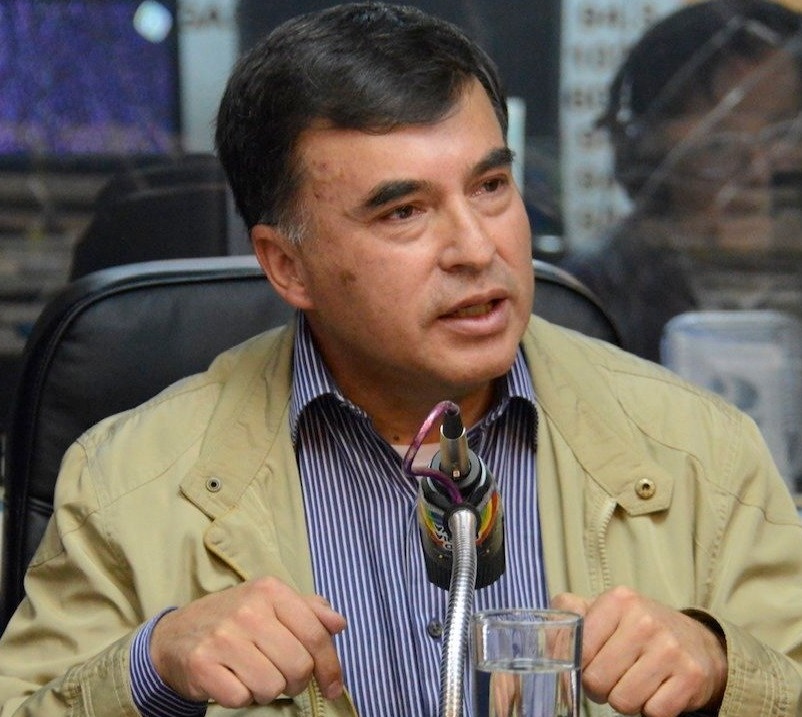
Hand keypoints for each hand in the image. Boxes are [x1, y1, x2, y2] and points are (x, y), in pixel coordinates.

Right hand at [150, 577, 346, 707]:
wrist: (175, 634)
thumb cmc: (234, 619)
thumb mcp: (271, 603)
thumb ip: (309, 611)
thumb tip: (339, 624)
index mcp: (270, 590)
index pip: (316, 634)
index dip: (330, 666)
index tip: (333, 686)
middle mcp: (247, 610)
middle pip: (298, 666)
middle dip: (297, 682)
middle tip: (284, 677)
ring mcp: (222, 637)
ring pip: (272, 687)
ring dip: (268, 691)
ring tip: (255, 676)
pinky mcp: (201, 665)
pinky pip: (241, 699)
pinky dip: (242, 698)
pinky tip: (233, 681)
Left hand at [552, 586, 726, 716]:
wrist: (697, 642)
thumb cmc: (638, 628)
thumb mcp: (604, 610)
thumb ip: (570, 613)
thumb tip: (549, 635)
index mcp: (619, 600)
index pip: (579, 651)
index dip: (580, 666)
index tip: (590, 663)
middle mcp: (645, 620)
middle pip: (597, 681)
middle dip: (600, 688)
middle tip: (613, 677)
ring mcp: (671, 649)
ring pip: (624, 701)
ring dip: (625, 700)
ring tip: (634, 682)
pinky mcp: (691, 677)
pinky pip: (654, 713)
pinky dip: (651, 710)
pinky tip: (656, 691)